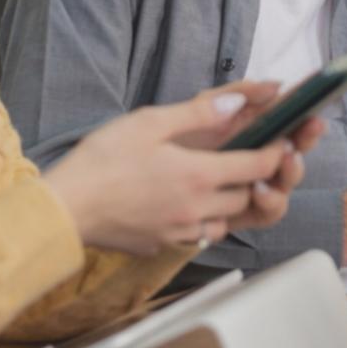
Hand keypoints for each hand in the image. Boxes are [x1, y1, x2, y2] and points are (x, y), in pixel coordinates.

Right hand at [43, 84, 321, 255]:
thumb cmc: (101, 161)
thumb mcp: (149, 122)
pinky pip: (200, 234)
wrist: (63, 211)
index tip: (283, 141)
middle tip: (256, 158)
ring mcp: (182, 231)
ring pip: (228, 219)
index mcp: (200, 175)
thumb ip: (199, 113)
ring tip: (224, 181)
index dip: (277, 153)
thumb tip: (238, 103)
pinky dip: (206, 219)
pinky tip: (191, 203)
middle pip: (249, 195)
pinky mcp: (164, 244)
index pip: (259, 166)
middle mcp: (199, 208)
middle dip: (258, 178)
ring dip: (234, 201)